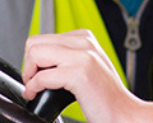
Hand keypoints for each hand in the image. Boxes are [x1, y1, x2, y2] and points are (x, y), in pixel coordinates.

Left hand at [22, 30, 142, 122]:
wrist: (124, 114)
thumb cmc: (104, 97)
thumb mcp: (86, 66)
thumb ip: (66, 56)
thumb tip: (37, 61)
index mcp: (84, 38)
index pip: (41, 38)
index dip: (34, 59)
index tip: (36, 74)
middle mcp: (84, 42)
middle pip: (34, 43)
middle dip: (28, 65)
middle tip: (33, 82)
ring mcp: (83, 56)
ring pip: (35, 54)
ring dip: (29, 74)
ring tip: (35, 88)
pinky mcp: (80, 73)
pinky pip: (42, 76)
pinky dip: (33, 88)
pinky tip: (37, 95)